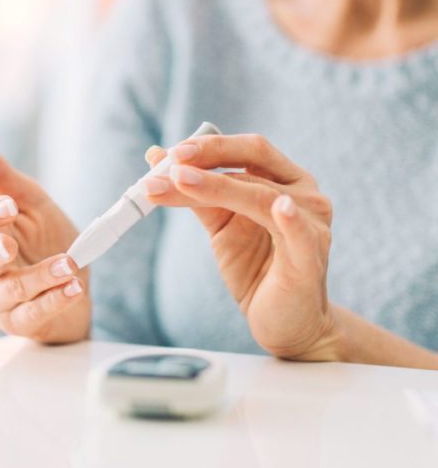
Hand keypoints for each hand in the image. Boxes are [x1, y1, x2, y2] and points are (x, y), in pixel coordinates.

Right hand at [0, 131, 90, 343]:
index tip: (9, 204)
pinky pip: (31, 315)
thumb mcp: (28, 200)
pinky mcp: (19, 323)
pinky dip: (53, 302)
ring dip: (39, 277)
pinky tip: (73, 288)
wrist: (74, 281)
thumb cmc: (44, 239)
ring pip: (9, 291)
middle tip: (10, 245)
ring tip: (69, 265)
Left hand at [144, 134, 339, 359]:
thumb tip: (157, 160)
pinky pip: (299, 234)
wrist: (284, 322)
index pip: (249, 149)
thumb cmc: (256, 268)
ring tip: (179, 181)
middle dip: (209, 159)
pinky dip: (289, 219)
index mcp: (286, 181)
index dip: (211, 145)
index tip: (171, 152)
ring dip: (217, 187)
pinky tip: (279, 208)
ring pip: (262, 197)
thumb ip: (195, 194)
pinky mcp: (310, 258)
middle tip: (171, 162)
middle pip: (254, 164)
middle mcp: (305, 195)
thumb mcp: (221, 226)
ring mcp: (312, 224)